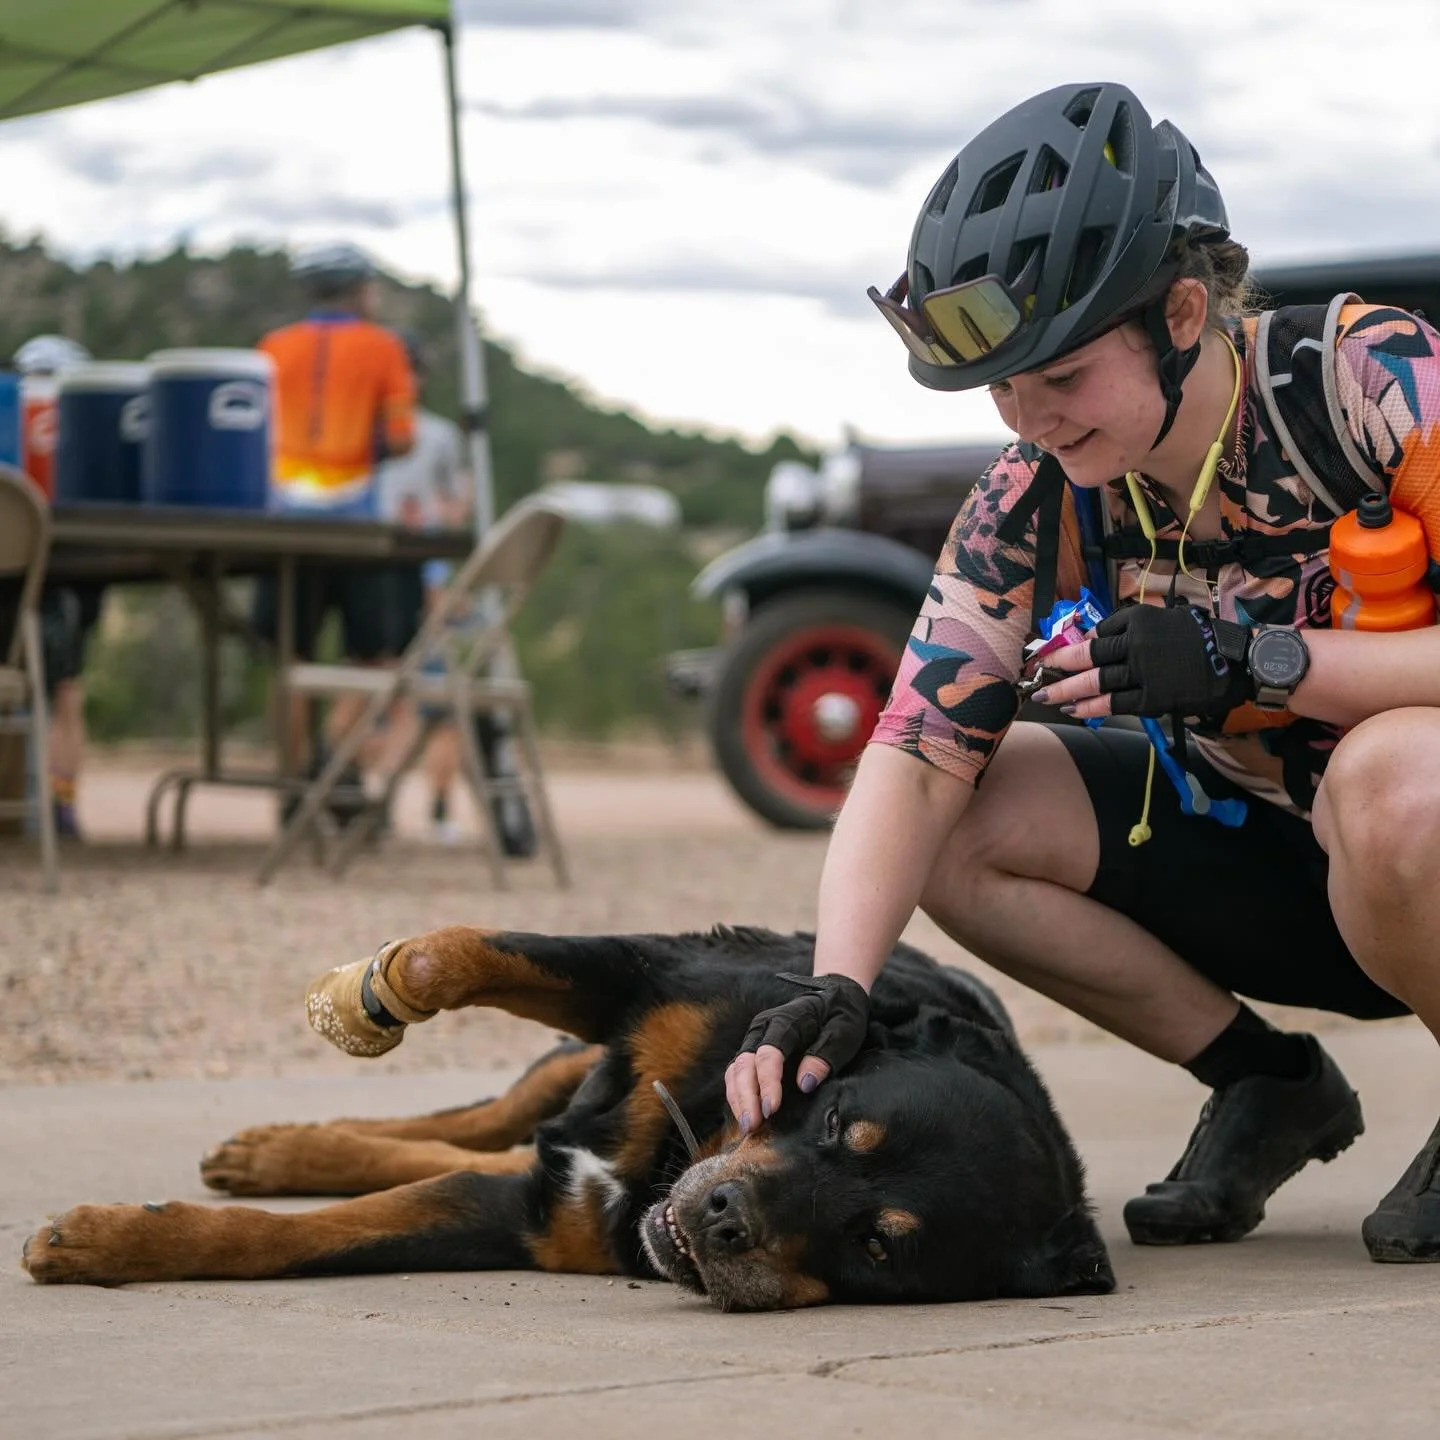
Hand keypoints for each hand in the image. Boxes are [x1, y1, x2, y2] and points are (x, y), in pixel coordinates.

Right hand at [724, 973, 869, 1131]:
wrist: (834, 996)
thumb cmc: (841, 1016)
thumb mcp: (844, 1032)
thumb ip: (825, 1056)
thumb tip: (804, 1084)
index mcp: (785, 1020)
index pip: (769, 1055)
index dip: (767, 1084)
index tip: (771, 1110)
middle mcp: (763, 1028)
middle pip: (745, 1064)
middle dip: (746, 1097)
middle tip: (752, 1126)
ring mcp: (756, 1038)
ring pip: (736, 1069)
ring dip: (738, 1098)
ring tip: (747, 1126)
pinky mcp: (754, 1049)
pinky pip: (737, 1073)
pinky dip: (738, 1094)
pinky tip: (745, 1114)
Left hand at [1035, 603, 1252, 720]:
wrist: (1231, 661)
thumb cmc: (1196, 637)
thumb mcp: (1161, 619)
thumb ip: (1128, 627)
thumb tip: (1093, 639)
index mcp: (1138, 621)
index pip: (1098, 632)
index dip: (1073, 645)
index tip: (1054, 653)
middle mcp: (1136, 645)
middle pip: (1088, 657)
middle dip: (1058, 666)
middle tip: (1035, 673)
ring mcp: (1143, 673)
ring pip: (1096, 683)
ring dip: (1067, 691)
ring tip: (1045, 696)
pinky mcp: (1152, 698)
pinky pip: (1114, 704)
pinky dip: (1091, 708)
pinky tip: (1073, 710)